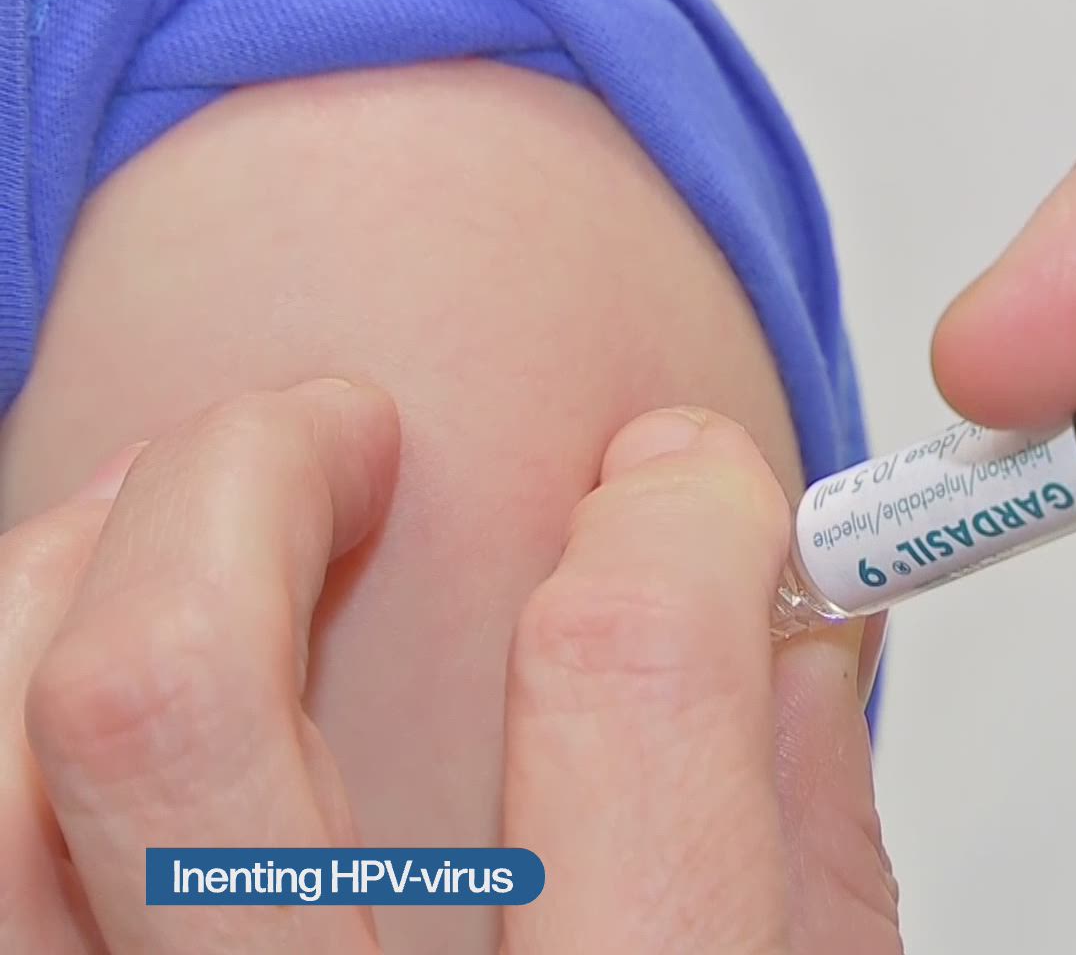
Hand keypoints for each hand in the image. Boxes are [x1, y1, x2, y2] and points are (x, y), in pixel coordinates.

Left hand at [1, 384, 900, 952]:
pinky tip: (90, 669)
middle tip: (342, 433)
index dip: (672, 524)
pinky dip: (4, 692)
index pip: (616, 693)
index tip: (681, 489)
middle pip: (170, 694)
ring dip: (72, 559)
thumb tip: (783, 603)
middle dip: (258, 472)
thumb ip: (803, 834)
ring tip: (184, 519)